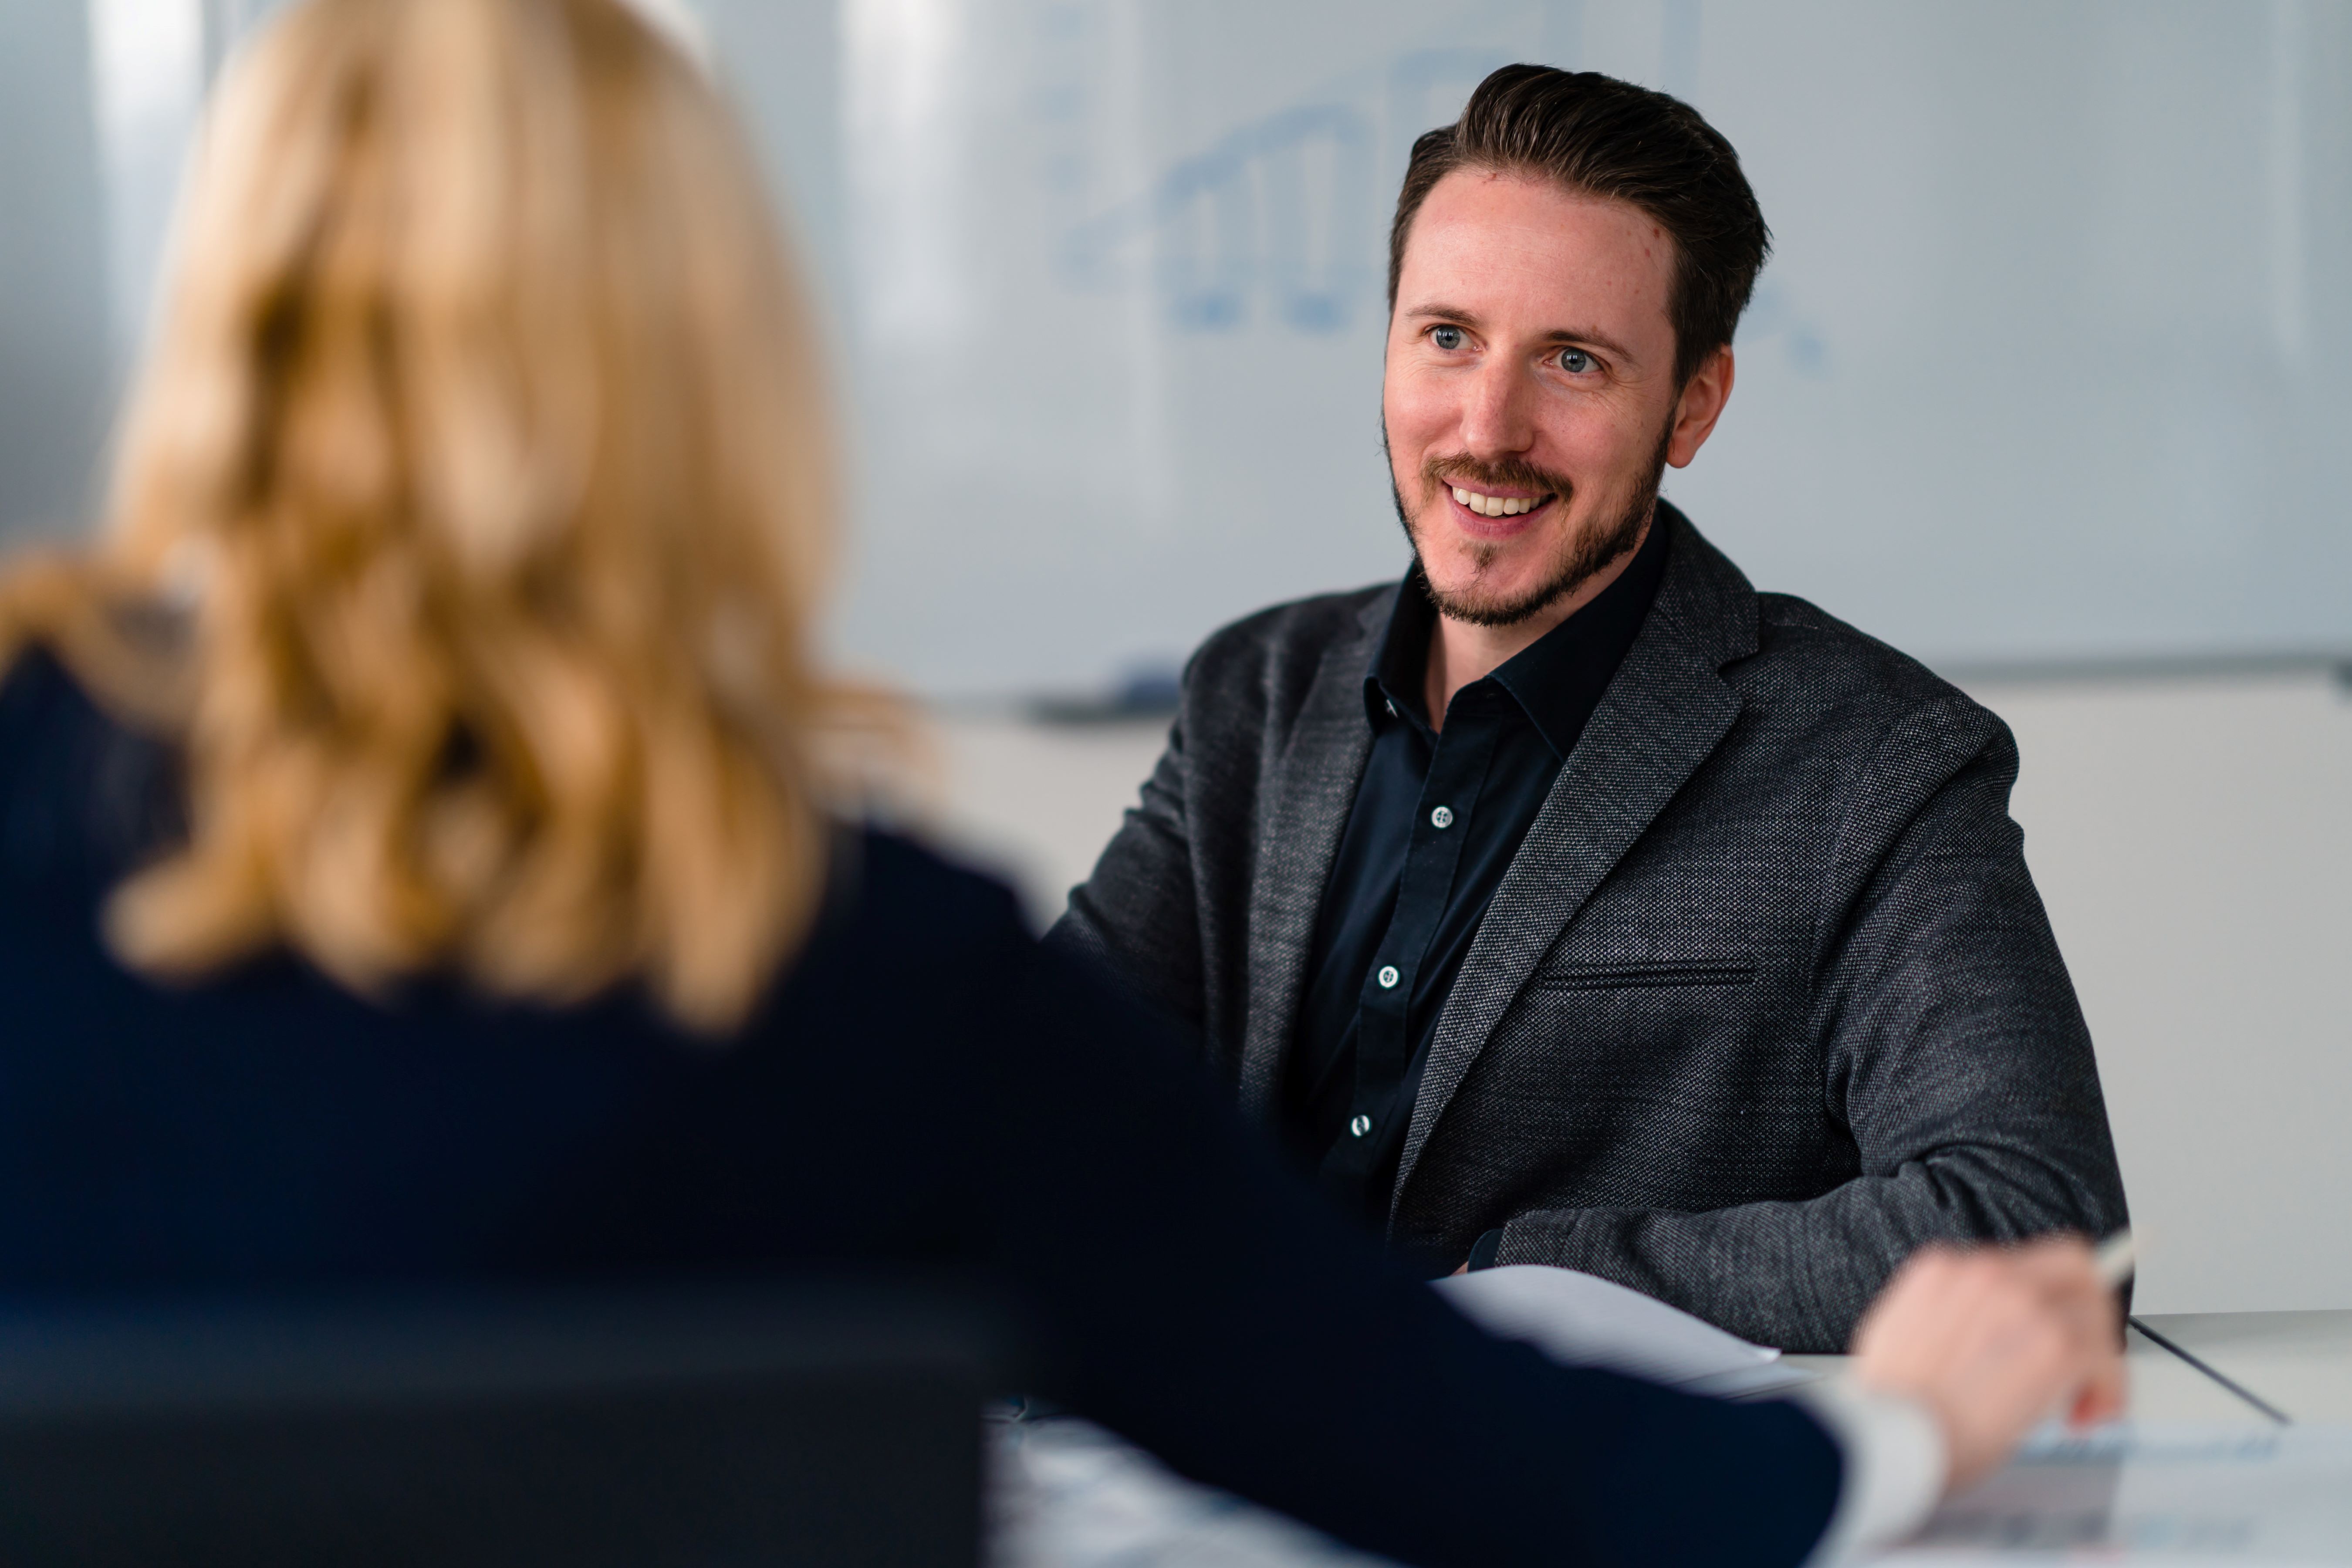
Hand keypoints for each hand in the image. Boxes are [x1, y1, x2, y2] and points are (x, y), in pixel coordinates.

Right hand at [1850, 1236, 2126, 1492]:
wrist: (1893, 1438)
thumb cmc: (1894, 1407)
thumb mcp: (1899, 1334)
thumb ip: (1945, 1315)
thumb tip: (1981, 1331)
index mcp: (1944, 1269)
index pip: (2021, 1260)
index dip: (2048, 1295)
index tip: (2058, 1317)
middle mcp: (1988, 1273)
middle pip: (2074, 1264)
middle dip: (2089, 1310)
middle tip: (2084, 1356)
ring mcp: (2024, 1304)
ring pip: (2094, 1311)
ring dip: (2097, 1357)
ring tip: (2079, 1400)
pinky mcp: (2056, 1345)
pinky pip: (2104, 1355)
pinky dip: (2107, 1388)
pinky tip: (2085, 1415)